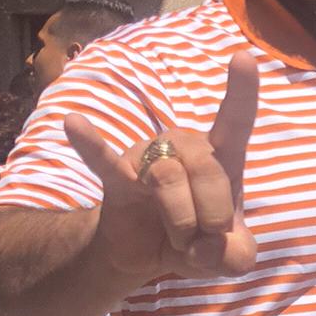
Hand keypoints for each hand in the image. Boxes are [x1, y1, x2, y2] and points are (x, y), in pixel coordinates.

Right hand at [63, 51, 259, 283]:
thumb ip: (237, 257)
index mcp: (220, 156)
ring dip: (180, 222)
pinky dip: (90, 144)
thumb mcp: (228, 258)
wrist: (146, 254)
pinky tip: (72, 123)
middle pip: (207, 167)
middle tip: (203, 242)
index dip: (241, 92)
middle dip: (211, 215)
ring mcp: (149, 156)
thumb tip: (209, 248)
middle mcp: (185, 145)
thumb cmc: (196, 240)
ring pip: (168, 179)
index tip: (243, 57)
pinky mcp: (117, 175)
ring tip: (178, 240)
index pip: (236, 120)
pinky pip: (103, 160)